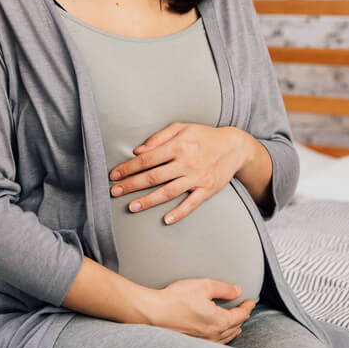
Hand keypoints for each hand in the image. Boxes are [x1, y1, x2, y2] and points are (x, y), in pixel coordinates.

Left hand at [108, 123, 244, 224]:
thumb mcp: (182, 128)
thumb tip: (139, 151)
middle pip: (153, 177)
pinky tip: (166, 219)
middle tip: (114, 192)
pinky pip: (192, 203)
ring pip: (168, 192)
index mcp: (178, 146)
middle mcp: (186, 162)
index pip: (147, 159)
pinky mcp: (207, 189)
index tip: (114, 175)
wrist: (234, 146)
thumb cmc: (204, 135)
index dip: (128, 168)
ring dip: (148, 200)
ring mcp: (197, 178)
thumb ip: (159, 138)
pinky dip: (179, 212)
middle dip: (131, 185)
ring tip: (131, 207)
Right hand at [143, 278, 254, 343]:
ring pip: (226, 337)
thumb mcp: (204, 286)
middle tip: (245, 310)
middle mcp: (214, 334)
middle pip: (235, 327)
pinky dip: (222, 337)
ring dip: (233, 330)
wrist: (155, 312)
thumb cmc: (177, 299)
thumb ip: (224, 288)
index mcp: (219, 321)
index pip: (241, 315)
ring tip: (237, 326)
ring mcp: (203, 340)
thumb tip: (238, 291)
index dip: (247, 306)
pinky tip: (218, 334)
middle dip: (242, 318)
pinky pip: (215, 342)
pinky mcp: (194, 341)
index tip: (251, 301)